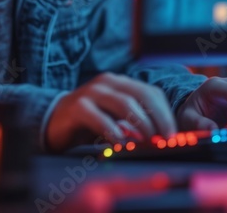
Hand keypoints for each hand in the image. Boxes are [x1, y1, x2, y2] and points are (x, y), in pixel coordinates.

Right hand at [44, 72, 176, 151]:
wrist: (53, 121)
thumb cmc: (90, 122)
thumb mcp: (115, 118)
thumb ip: (136, 122)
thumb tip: (164, 138)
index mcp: (120, 83)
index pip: (151, 93)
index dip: (165, 113)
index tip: (173, 135)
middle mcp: (107, 83)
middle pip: (142, 95)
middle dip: (158, 118)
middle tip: (165, 140)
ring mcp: (91, 92)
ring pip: (124, 104)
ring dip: (141, 124)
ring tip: (148, 142)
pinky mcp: (77, 107)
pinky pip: (100, 118)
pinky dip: (114, 132)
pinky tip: (121, 144)